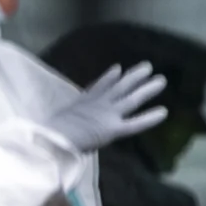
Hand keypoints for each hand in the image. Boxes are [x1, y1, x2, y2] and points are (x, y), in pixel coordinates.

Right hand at [40, 61, 168, 156]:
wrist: (52, 137)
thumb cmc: (46, 132)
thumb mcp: (50, 123)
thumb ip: (55, 123)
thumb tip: (42, 132)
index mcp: (80, 103)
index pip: (97, 88)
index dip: (108, 78)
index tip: (117, 69)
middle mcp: (97, 105)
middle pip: (119, 87)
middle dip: (133, 77)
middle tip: (147, 67)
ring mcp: (107, 114)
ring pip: (131, 99)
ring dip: (146, 88)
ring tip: (161, 79)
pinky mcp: (113, 128)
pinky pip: (134, 123)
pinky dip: (149, 119)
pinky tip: (164, 113)